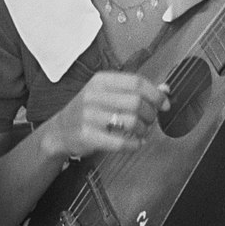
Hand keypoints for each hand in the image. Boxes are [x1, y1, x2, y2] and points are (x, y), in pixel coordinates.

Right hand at [39, 70, 169, 161]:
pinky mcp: (88, 136)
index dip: (155, 94)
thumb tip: (164, 89)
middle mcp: (93, 95)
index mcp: (100, 81)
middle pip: (137, 102)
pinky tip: (135, 143)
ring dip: (143, 130)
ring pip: (131, 122)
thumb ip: (134, 91)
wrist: (59, 131)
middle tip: (150, 120)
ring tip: (141, 132)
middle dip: (151, 114)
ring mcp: (89, 116)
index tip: (164, 104)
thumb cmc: (88, 111)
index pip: (136, 82)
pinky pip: (120, 142)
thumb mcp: (106, 94)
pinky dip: (134, 145)